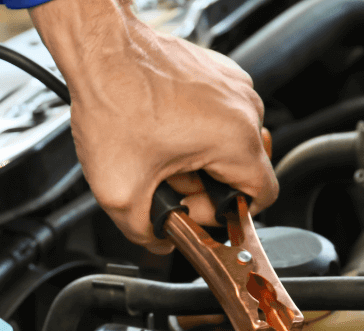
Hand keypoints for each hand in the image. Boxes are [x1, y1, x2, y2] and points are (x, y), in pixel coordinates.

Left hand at [30, 0, 276, 254]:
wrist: (101, 54)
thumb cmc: (114, 105)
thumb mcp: (121, 194)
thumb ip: (146, 234)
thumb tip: (158, 241)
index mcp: (236, 139)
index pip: (262, 197)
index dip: (227, 217)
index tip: (195, 213)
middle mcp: (244, 109)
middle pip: (240, 172)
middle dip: (201, 188)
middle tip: (164, 184)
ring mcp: (231, 87)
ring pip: (224, 145)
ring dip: (193, 161)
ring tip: (155, 156)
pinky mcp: (214, 75)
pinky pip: (212, 118)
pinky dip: (188, 134)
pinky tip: (156, 134)